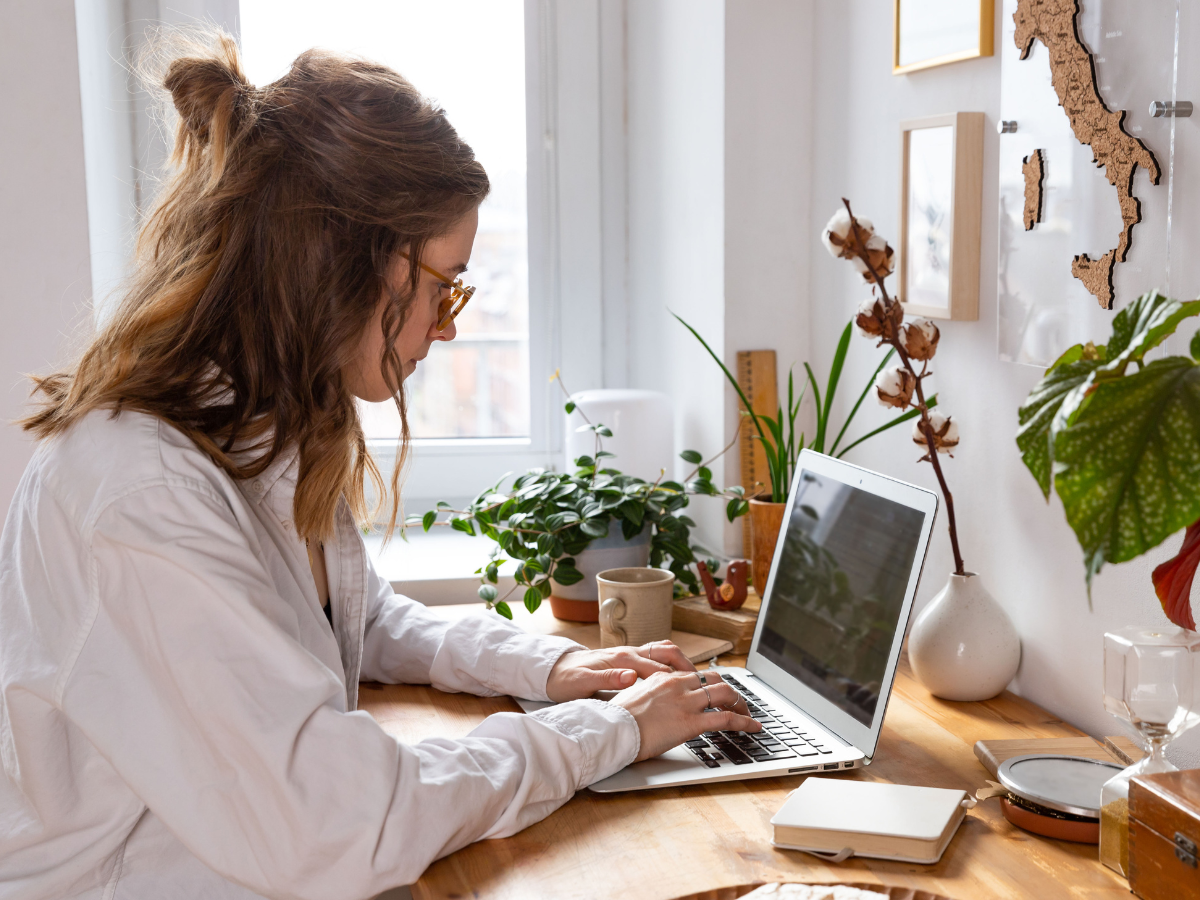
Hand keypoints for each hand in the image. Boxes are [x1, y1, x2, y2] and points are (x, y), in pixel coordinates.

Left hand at [545, 641, 696, 702]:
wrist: (553, 670)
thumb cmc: (566, 678)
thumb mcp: (582, 683)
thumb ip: (607, 679)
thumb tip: (631, 677)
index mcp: (621, 658)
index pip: (657, 666)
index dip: (678, 678)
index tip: (695, 689)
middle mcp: (628, 653)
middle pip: (667, 652)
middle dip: (687, 666)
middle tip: (705, 683)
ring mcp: (629, 655)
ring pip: (664, 652)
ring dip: (681, 663)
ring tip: (698, 680)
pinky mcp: (627, 660)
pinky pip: (656, 657)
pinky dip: (670, 665)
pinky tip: (677, 679)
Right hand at [611, 670, 759, 761]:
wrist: (611, 729)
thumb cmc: (617, 720)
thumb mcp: (634, 700)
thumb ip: (650, 698)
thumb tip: (656, 706)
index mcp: (663, 678)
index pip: (695, 675)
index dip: (710, 685)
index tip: (716, 694)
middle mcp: (677, 684)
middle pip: (714, 680)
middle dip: (730, 691)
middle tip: (737, 702)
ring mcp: (686, 702)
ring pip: (725, 694)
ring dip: (741, 704)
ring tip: (748, 714)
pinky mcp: (691, 722)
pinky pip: (725, 718)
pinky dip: (743, 722)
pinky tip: (752, 727)